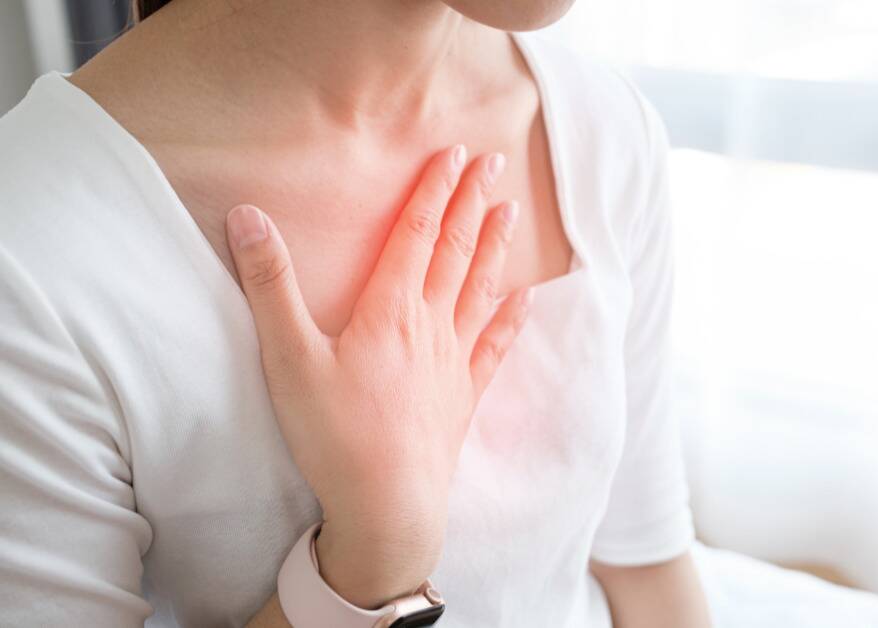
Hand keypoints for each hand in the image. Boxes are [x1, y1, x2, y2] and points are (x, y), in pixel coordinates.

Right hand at [224, 146, 529, 607]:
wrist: (389, 506)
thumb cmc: (335, 434)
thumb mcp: (289, 358)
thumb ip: (271, 285)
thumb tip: (247, 216)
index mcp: (390, 309)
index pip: (417, 233)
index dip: (434, 189)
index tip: (454, 152)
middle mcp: (431, 326)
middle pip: (456, 250)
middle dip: (472, 202)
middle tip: (494, 162)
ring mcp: (454, 361)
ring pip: (481, 289)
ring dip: (496, 246)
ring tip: (511, 210)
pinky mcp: (464, 396)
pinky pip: (495, 347)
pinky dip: (511, 319)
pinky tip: (525, 299)